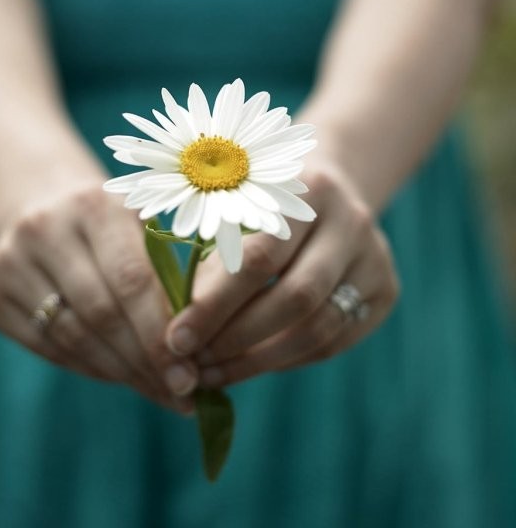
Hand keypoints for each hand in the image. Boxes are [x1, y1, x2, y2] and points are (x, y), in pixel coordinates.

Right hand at [0, 183, 197, 412]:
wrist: (46, 209)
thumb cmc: (113, 227)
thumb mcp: (143, 231)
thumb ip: (167, 278)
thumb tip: (195, 354)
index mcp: (94, 206)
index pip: (132, 280)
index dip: (160, 334)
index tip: (189, 376)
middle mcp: (44, 228)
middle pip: (101, 313)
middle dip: (145, 361)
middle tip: (179, 392)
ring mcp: (9, 262)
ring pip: (73, 337)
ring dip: (120, 372)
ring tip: (156, 390)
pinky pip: (47, 346)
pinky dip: (89, 366)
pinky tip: (120, 375)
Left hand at [164, 162, 399, 386]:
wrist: (330, 194)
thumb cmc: (266, 205)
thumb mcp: (237, 214)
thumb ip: (212, 265)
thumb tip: (181, 336)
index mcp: (308, 190)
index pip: (260, 258)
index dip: (215, 306)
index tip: (177, 340)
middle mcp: (351, 221)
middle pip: (296, 298)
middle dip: (237, 339)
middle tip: (195, 365)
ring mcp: (376, 258)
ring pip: (319, 329)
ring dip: (259, 360)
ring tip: (216, 373)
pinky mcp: (385, 291)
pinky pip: (334, 341)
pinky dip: (286, 360)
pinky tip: (251, 364)